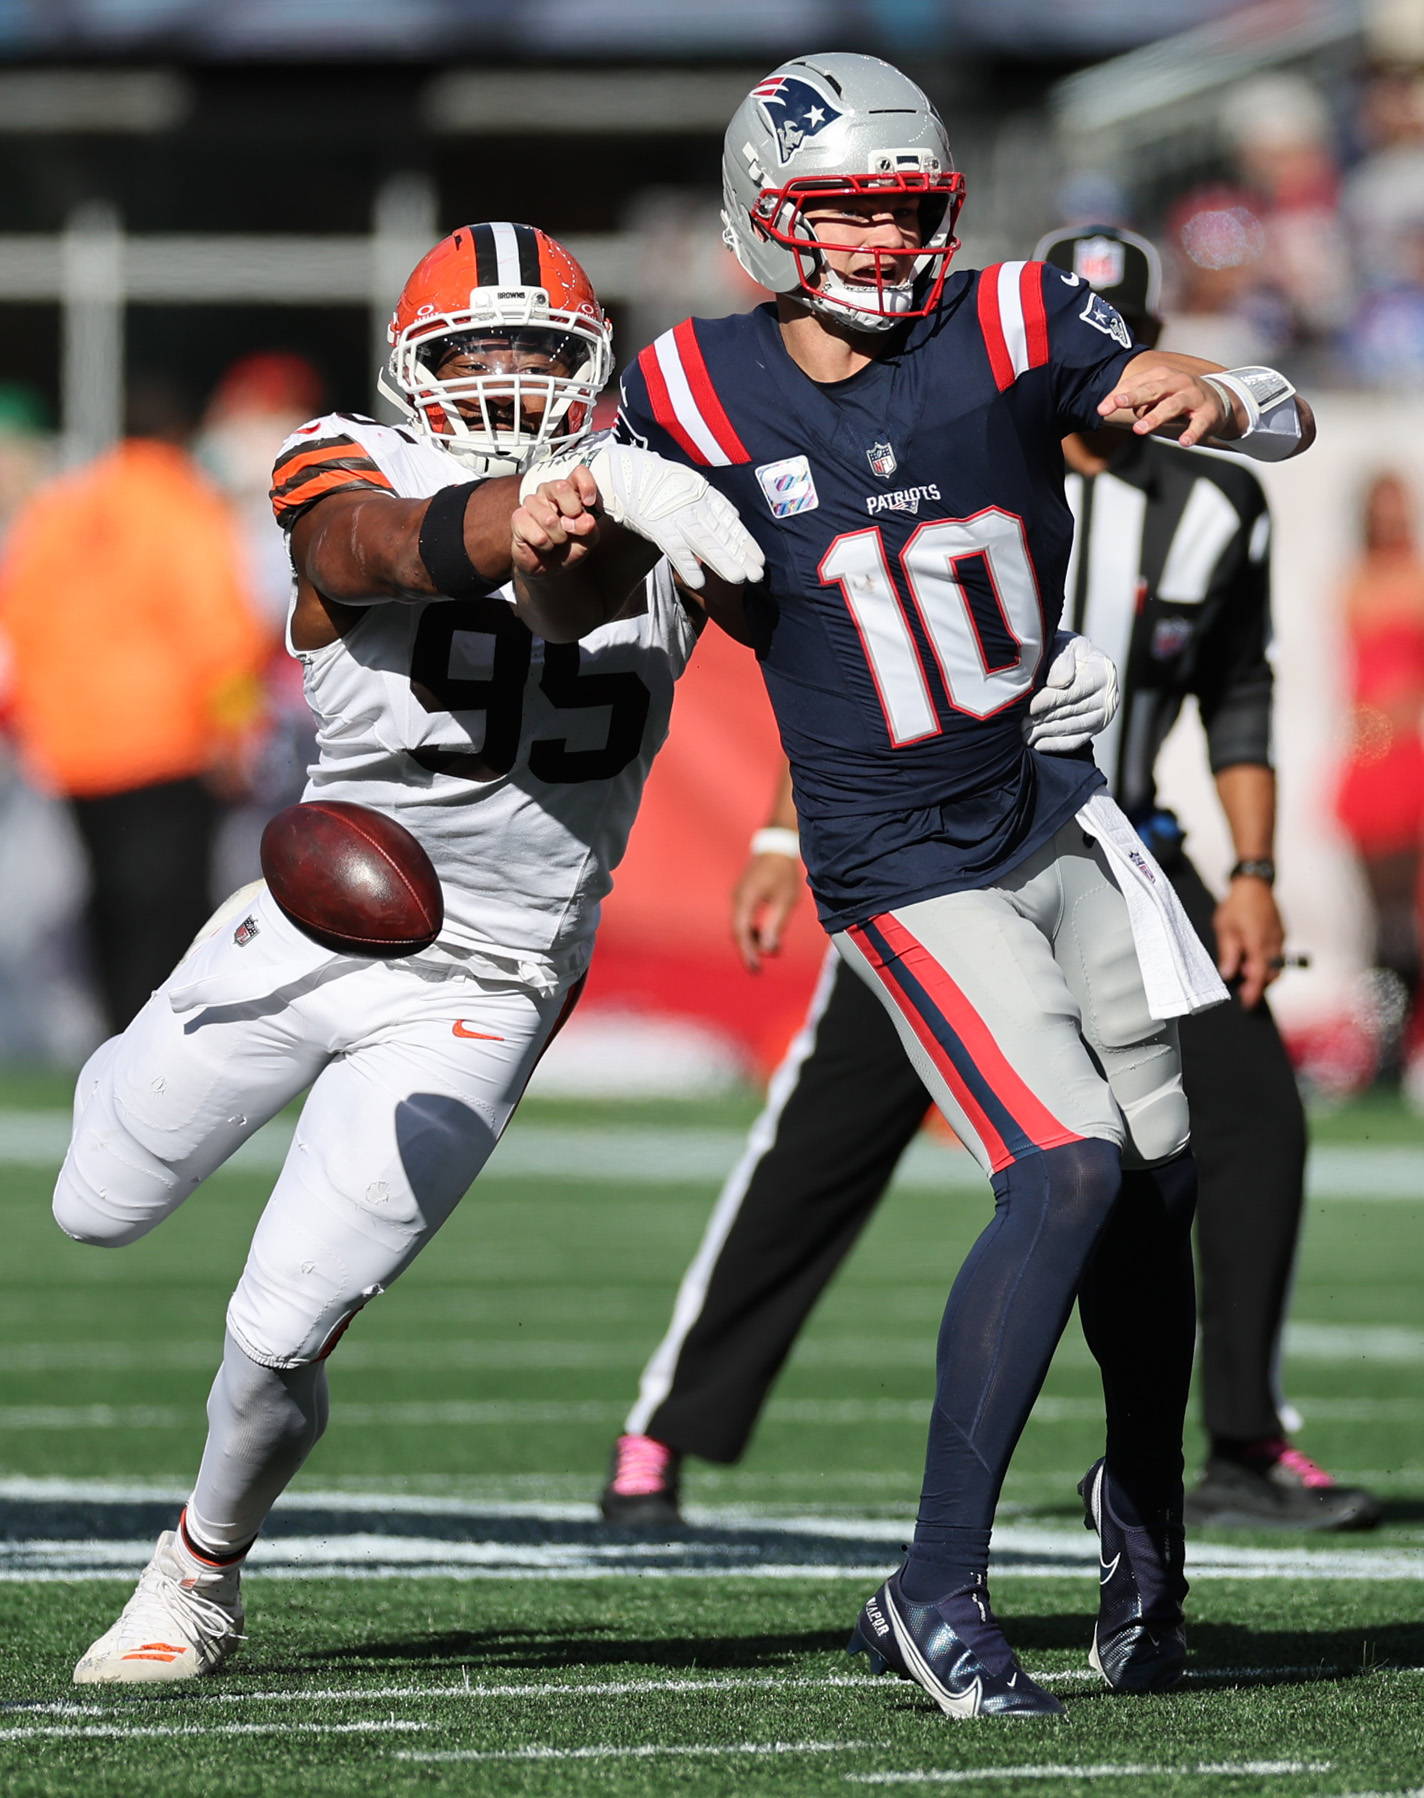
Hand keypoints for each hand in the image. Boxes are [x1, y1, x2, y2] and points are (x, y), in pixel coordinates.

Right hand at [510, 466, 601, 578]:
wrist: (547, 566)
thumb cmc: (567, 547)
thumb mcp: (587, 540)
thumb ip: (590, 529)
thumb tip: (586, 521)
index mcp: (570, 492)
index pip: (579, 473)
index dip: (586, 485)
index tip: (589, 502)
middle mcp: (549, 492)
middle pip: (561, 487)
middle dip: (572, 513)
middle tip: (570, 528)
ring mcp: (532, 503)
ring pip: (549, 519)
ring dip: (558, 537)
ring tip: (556, 540)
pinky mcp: (518, 518)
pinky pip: (538, 535)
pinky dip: (546, 546)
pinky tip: (544, 545)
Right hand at [585, 444, 765, 589]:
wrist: (627, 472)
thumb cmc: (658, 480)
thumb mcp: (690, 483)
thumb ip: (711, 501)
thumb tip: (732, 515)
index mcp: (704, 495)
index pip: (729, 522)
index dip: (745, 542)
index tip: (759, 559)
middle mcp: (695, 506)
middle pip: (721, 535)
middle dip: (740, 556)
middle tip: (757, 575)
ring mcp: (677, 518)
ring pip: (705, 543)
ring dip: (722, 562)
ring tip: (739, 579)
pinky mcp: (658, 528)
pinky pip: (676, 550)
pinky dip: (688, 566)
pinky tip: (700, 583)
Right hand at [731, 852, 802, 972]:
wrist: (776, 848)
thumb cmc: (783, 873)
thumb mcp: (785, 900)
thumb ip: (776, 925)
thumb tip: (768, 950)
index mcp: (746, 898)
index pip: (742, 931)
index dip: (748, 952)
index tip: (755, 968)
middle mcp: (737, 898)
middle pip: (737, 931)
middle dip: (748, 950)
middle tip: (757, 968)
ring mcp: (738, 896)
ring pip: (739, 925)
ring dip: (751, 940)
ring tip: (767, 952)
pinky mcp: (742, 896)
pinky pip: (742, 918)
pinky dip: (751, 930)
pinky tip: (763, 936)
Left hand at [1024, 633, 1118, 752]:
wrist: (1081, 663)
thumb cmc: (1067, 654)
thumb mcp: (1065, 646)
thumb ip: (1061, 660)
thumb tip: (1059, 683)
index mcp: (1102, 672)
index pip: (1071, 692)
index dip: (1046, 701)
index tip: (1027, 707)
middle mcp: (1109, 696)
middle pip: (1069, 711)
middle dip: (1041, 718)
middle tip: (1018, 725)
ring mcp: (1104, 715)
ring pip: (1070, 727)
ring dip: (1044, 732)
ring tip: (1023, 734)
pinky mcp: (1097, 728)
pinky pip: (1075, 741)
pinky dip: (1055, 744)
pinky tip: (1036, 744)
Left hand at [1097, 363, 1233, 448]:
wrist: (1219, 399)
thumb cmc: (1178, 396)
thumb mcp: (1156, 394)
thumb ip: (1133, 400)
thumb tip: (1104, 408)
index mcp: (1162, 376)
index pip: (1136, 384)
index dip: (1118, 396)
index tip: (1101, 410)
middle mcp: (1178, 382)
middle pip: (1153, 389)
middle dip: (1135, 396)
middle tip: (1119, 404)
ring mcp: (1194, 397)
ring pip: (1173, 406)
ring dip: (1156, 417)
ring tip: (1139, 430)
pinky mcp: (1208, 413)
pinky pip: (1199, 424)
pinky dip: (1192, 433)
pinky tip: (1184, 442)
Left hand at [1214, 876, 1284, 1009]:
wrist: (1254, 883)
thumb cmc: (1237, 904)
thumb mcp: (1225, 929)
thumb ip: (1228, 954)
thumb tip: (1229, 974)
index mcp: (1258, 944)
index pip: (1259, 976)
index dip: (1254, 992)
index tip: (1247, 1004)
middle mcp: (1274, 943)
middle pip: (1272, 974)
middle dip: (1260, 985)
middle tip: (1243, 990)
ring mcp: (1280, 938)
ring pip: (1276, 966)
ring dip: (1264, 974)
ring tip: (1245, 972)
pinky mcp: (1281, 934)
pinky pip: (1277, 955)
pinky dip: (1267, 962)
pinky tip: (1252, 958)